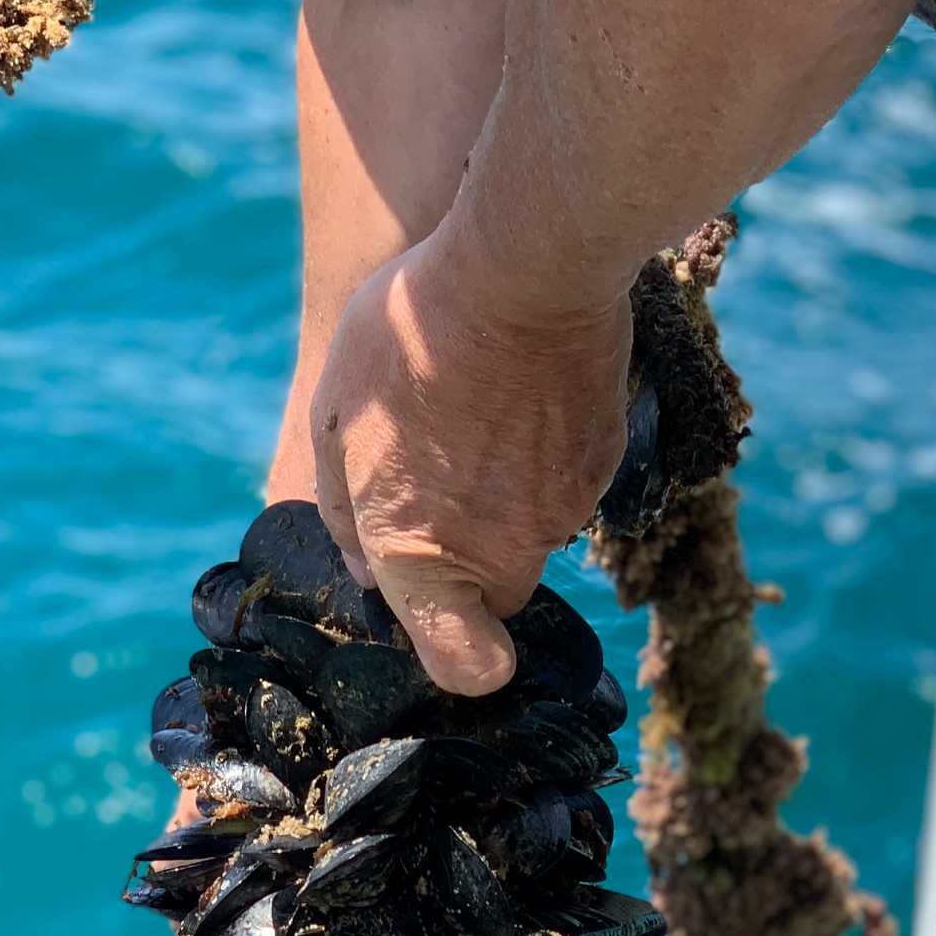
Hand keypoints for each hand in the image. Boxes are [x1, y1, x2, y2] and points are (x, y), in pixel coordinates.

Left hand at [308, 227, 632, 694]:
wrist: (524, 266)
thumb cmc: (412, 337)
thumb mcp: (335, 415)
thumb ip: (346, 509)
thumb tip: (363, 567)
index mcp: (421, 555)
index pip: (465, 669)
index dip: (459, 659)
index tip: (446, 626)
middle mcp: (499, 554)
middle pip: (492, 596)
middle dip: (466, 560)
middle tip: (437, 477)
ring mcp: (558, 514)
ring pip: (528, 535)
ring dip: (503, 498)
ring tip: (474, 411)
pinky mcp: (600, 467)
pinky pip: (566, 485)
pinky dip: (545, 454)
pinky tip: (519, 390)